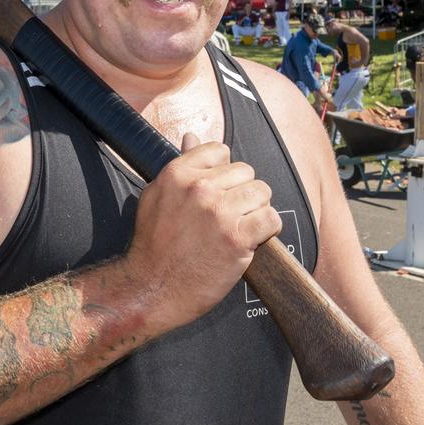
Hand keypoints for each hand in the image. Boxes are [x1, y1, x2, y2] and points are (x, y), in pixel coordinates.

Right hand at [121, 134, 280, 331]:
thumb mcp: (156, 196)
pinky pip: (271, 219)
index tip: (218, 191)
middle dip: (241, 192)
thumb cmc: (153, 245)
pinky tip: (250, 239)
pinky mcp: (237, 238)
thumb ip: (180, 166)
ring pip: (262, 192)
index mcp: (177, 173)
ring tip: (240, 227)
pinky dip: (267, 230)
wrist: (152, 287)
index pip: (220, 151)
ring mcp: (219, 212)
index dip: (224, 172)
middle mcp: (199, 188)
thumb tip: (192, 137)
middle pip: (246, 172)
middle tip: (227, 215)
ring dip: (256, 210)